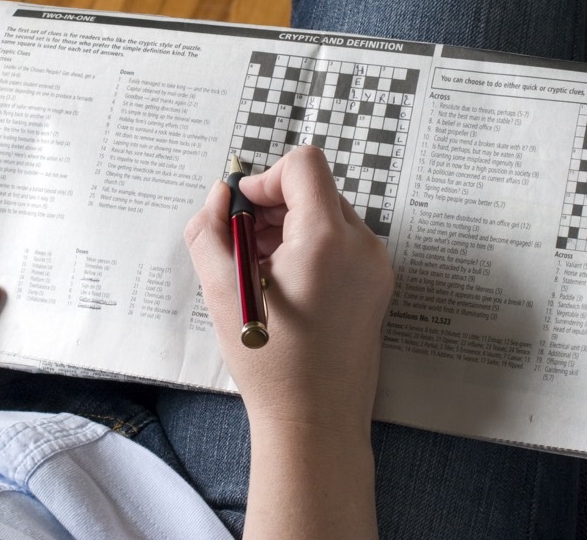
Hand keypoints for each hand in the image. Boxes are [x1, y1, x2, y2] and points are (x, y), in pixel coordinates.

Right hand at [184, 144, 393, 431]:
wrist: (315, 422)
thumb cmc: (272, 364)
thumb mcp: (221, 290)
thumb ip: (209, 230)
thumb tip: (219, 196)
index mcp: (328, 239)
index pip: (304, 165)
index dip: (266, 179)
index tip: (243, 211)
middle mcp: (363, 246)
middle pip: (315, 190)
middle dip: (274, 208)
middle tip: (243, 245)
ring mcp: (376, 267)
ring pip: (328, 216)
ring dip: (290, 229)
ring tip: (261, 271)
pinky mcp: (377, 287)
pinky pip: (341, 244)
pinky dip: (310, 250)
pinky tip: (284, 287)